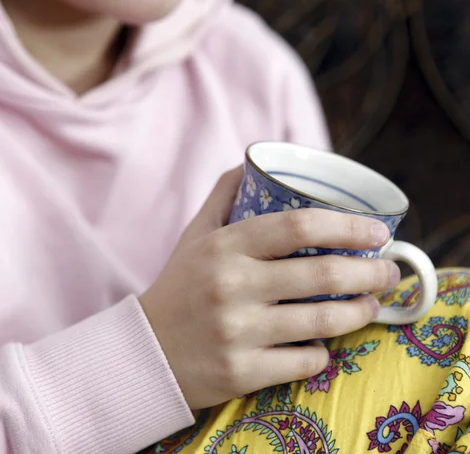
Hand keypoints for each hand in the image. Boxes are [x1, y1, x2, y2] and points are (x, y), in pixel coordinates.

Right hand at [139, 167, 398, 409]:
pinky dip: (322, 352)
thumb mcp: (196, 234)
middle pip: (322, 274)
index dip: (346, 226)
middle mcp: (232, 286)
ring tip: (371, 304)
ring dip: (359, 312)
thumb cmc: (180, 285)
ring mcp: (237, 332)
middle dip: (369, 272)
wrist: (145, 351)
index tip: (376, 232)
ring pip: (321, 321)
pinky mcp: (242, 373)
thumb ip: (224, 194)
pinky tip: (325, 342)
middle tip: (387, 271)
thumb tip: (256, 160)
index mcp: (224, 246)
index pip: (298, 226)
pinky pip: (303, 361)